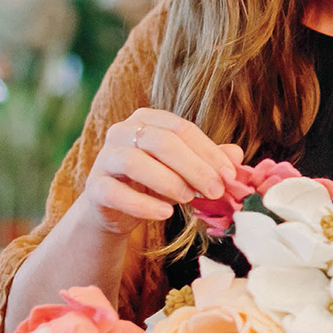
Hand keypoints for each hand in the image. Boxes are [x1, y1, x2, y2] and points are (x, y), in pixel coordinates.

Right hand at [82, 109, 243, 235]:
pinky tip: (165, 213)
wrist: (115, 209)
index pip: (182, 129)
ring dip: (168, 181)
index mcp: (147, 119)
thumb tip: (237, 155)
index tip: (230, 175)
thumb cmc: (154, 183)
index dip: (209, 152)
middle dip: (194, 167)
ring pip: (135, 162)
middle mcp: (123, 131)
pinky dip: (143, 204)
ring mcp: (105, 157)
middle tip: (215, 190)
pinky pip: (116, 192)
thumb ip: (208, 161)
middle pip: (161, 142)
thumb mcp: (185, 170)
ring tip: (189, 199)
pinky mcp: (94, 187)